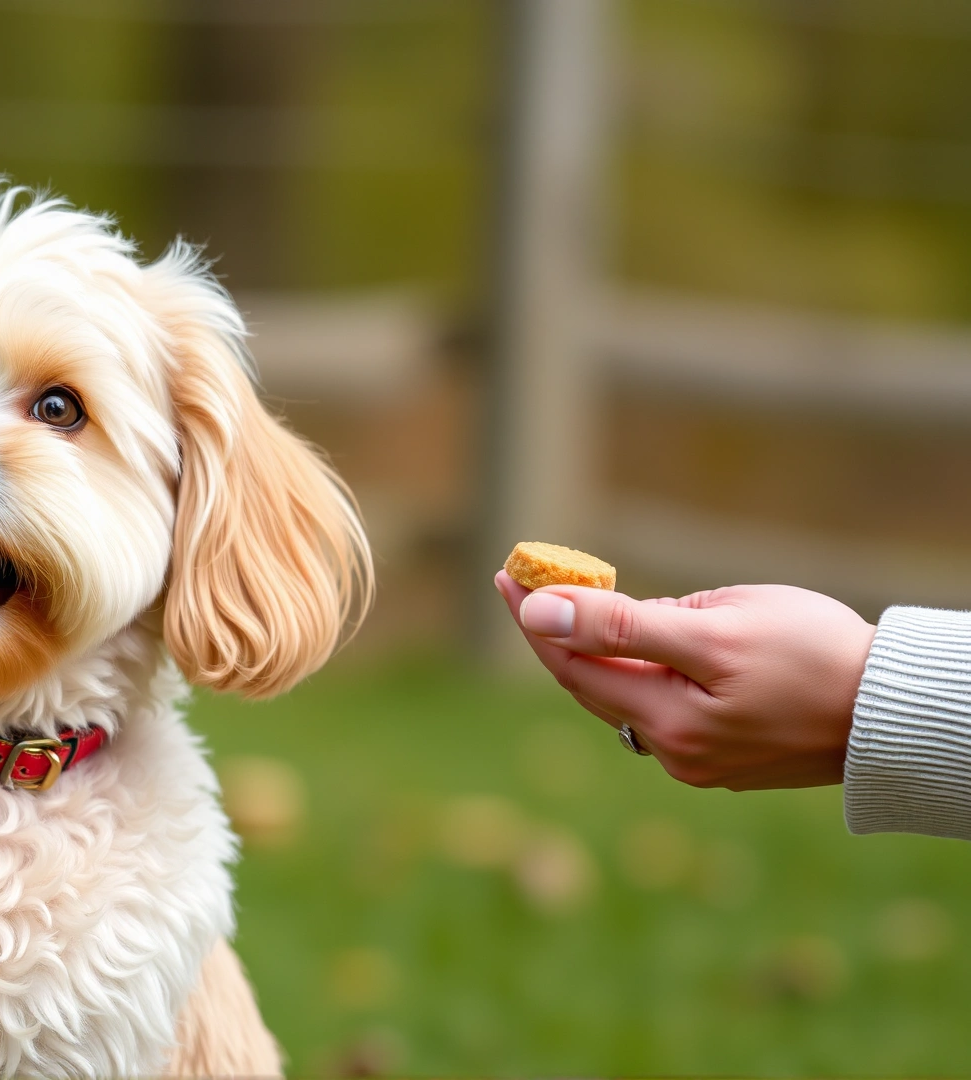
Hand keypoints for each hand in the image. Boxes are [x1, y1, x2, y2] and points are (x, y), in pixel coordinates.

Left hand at [493, 572, 876, 789]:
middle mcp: (676, 755)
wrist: (899, 710)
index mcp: (669, 724)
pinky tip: (640, 645)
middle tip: (528, 578)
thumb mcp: (716, 628)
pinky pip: (661, 710)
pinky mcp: (724, 760)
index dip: (536, 618)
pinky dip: (640, 675)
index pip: (573, 665)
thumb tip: (541, 612)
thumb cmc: (816, 655)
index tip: (508, 573)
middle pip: (591, 686)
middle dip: (556, 631)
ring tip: (585, 599)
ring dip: (598, 654)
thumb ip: (621, 625)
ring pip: (625, 699)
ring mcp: (700, 763)